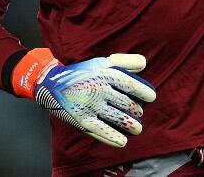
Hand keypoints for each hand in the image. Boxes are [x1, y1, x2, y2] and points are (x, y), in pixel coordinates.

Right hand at [12, 48, 156, 147]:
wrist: (51, 83)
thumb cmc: (81, 72)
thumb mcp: (101, 62)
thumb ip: (124, 61)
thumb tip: (144, 64)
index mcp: (104, 74)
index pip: (129, 84)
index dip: (143, 92)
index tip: (151, 97)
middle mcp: (98, 89)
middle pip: (125, 103)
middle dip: (136, 110)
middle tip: (139, 113)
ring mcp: (90, 106)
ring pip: (117, 117)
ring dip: (130, 125)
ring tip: (137, 128)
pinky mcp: (82, 120)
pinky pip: (102, 130)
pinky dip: (113, 137)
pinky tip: (123, 141)